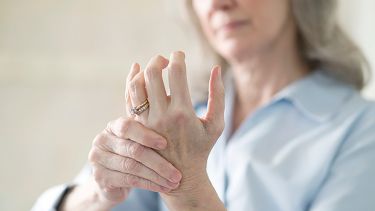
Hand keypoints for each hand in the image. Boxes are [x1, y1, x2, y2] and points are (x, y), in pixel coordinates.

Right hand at [87, 114, 181, 206]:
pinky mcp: (100, 177)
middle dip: (159, 163)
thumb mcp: (141, 138)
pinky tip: (163, 186)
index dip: (147, 135)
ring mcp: (98, 159)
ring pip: (133, 167)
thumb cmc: (135, 152)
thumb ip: (152, 123)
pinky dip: (149, 184)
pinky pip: (129, 180)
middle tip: (177, 173)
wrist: (115, 178)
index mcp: (113, 126)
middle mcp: (102, 140)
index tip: (165, 144)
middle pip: (133, 151)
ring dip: (157, 176)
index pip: (127, 127)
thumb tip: (171, 103)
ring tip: (174, 181)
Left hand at [126, 51, 224, 208]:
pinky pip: (129, 98)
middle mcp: (161, 115)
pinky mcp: (136, 125)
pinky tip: (138, 73)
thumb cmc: (201, 148)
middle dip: (159, 60)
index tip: (180, 55)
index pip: (177, 73)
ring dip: (144, 70)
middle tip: (167, 60)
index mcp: (183, 112)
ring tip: (155, 68)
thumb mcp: (216, 124)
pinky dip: (131, 82)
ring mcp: (146, 121)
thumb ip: (218, 95)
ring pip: (137, 84)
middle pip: (153, 74)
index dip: (178, 57)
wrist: (179, 175)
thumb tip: (216, 69)